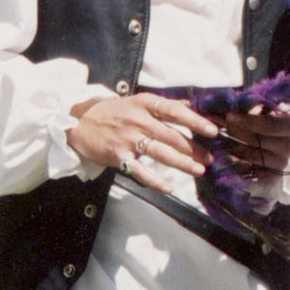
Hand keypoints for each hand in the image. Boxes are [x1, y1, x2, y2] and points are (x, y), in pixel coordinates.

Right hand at [67, 92, 218, 193]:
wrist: (78, 122)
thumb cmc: (112, 112)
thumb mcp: (137, 102)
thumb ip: (163, 106)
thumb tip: (191, 105)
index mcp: (144, 104)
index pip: (174, 111)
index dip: (195, 121)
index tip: (212, 130)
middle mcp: (137, 120)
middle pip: (171, 136)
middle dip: (193, 148)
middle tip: (209, 157)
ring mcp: (127, 139)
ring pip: (160, 153)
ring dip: (181, 163)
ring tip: (198, 170)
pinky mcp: (118, 156)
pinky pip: (140, 171)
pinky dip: (155, 180)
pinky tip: (169, 187)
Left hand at [222, 104, 289, 177]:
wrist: (280, 140)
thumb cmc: (270, 119)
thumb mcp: (265, 108)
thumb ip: (253, 105)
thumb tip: (235, 104)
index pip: (269, 126)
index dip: (247, 121)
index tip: (229, 115)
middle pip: (259, 141)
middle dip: (238, 132)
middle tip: (223, 126)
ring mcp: (282, 163)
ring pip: (252, 156)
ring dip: (234, 147)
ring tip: (223, 138)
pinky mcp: (272, 176)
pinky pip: (251, 171)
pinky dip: (237, 163)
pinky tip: (228, 154)